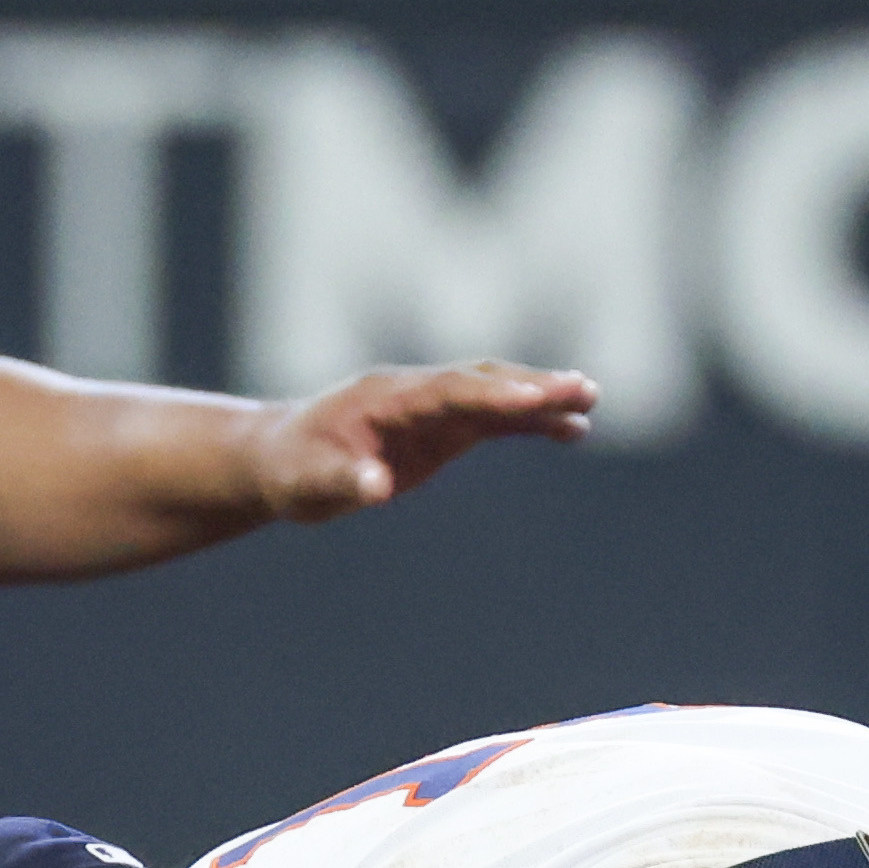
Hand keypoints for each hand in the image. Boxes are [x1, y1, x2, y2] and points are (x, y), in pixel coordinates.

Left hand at [248, 360, 597, 523]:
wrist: (278, 459)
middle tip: (582, 389)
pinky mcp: (441, 428)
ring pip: (495, 393)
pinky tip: (573, 430)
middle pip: (481, 381)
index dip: (490, 393)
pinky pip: (495, 418)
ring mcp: (432, 407)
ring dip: (541, 397)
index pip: (447, 390)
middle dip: (530, 385)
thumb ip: (341, 482)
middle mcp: (415, 393)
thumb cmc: (288, 470)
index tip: (531, 396)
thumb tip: (376, 486)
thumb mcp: (305, 484)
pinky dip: (532, 421)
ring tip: (590, 402)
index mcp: (384, 398)